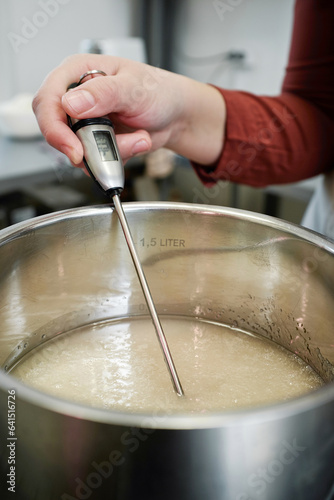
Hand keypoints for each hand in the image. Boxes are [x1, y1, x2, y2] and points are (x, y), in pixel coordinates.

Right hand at [33, 53, 225, 167]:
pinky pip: (96, 161)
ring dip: (113, 152)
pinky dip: (119, 158)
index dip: (54, 129)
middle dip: (88, 146)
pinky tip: (137, 142)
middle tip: (114, 148)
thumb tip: (71, 103)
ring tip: (140, 138)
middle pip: (58, 131)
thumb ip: (103, 93)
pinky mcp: (96, 142)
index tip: (74, 150)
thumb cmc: (158, 91)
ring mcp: (85, 123)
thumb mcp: (134, 87)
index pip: (48, 101)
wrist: (176, 115)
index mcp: (76, 73)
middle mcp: (76, 98)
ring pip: (79, 151)